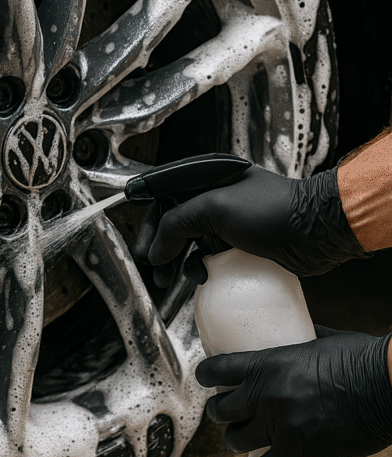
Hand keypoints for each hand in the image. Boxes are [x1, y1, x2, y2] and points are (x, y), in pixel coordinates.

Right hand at [132, 163, 368, 284]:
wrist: (316, 232)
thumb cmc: (273, 210)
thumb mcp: (216, 208)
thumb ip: (178, 224)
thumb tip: (156, 251)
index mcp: (207, 176)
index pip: (164, 193)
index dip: (149, 217)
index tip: (140, 242)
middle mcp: (214, 195)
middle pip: (173, 220)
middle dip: (159, 245)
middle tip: (151, 267)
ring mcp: (227, 220)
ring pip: (188, 241)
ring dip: (175, 260)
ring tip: (168, 279)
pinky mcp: (238, 243)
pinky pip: (206, 256)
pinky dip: (198, 268)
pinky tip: (200, 278)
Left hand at [196, 325, 391, 456]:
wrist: (389, 389)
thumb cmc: (363, 359)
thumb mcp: (325, 338)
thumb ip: (307, 336)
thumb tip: (303, 327)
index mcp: (266, 364)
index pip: (216, 370)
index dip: (204, 375)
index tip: (205, 378)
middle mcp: (265, 396)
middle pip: (221, 409)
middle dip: (219, 411)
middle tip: (227, 411)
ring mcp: (279, 427)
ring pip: (235, 440)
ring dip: (234, 440)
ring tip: (239, 439)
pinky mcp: (297, 454)